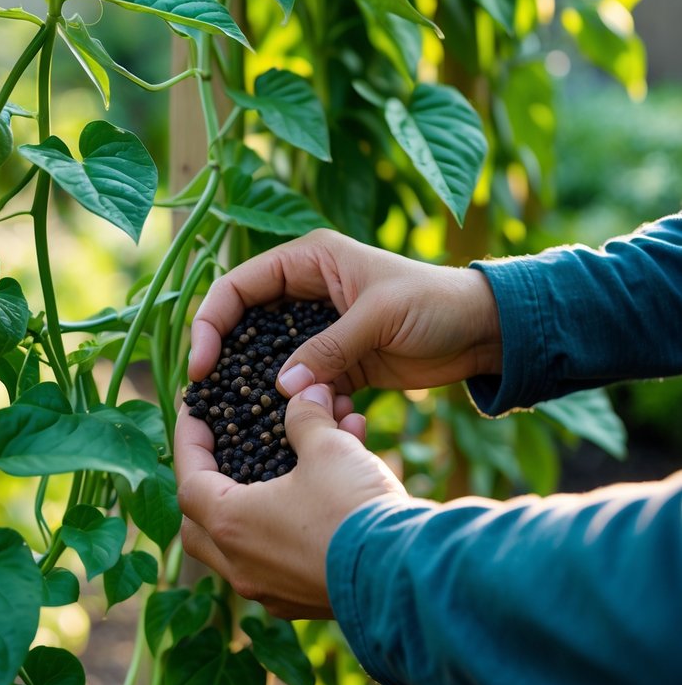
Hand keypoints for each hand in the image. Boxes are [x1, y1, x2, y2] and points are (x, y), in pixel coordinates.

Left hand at [175, 384, 407, 617]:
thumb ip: (306, 418)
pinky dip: (288, 525)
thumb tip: (306, 394)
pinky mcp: (302, 601)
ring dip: (255, 503)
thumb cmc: (353, 507)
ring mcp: (270, 590)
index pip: (188, 478)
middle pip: (201, 522)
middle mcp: (241, 566)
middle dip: (209, 483)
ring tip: (284, 467)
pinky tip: (320, 497)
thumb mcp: (327, 447)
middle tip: (224, 451)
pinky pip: (280, 558)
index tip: (196, 412)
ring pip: (242, 543)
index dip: (190, 439)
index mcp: (232, 525)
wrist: (405, 573)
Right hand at [190, 228, 501, 396]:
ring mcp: (319, 331)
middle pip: (243, 325)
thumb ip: (330, 348)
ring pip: (268, 361)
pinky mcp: (337, 364)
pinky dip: (299, 405)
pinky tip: (305, 423)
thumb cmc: (435, 303)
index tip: (201, 367)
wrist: (482, 332)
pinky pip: (301, 386)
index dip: (211, 323)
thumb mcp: (380, 316)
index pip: (238, 287)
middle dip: (226, 362)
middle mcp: (305, 293)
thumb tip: (279, 386)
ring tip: (249, 422)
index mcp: (308, 261)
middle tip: (207, 402)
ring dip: (263, 389)